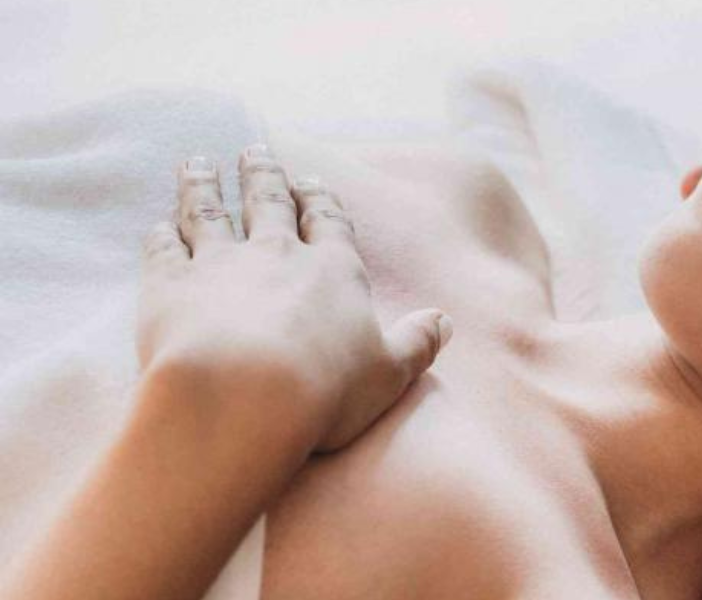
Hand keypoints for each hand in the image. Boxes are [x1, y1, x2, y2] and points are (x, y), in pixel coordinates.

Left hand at [137, 145, 451, 451]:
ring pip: (209, 212)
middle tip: (253, 151)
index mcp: (333, 271)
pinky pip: (163, 249)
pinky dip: (160, 234)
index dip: (320, 201)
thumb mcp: (390, 373)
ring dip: (203, 186)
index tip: (310, 182)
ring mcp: (218, 264)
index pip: (328, 223)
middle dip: (262, 175)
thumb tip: (444, 322)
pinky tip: (159, 225)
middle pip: (267, 202)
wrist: (242, 399)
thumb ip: (417, 343)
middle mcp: (276, 255)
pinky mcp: (169, 286)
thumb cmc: (325, 390)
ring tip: (198, 164)